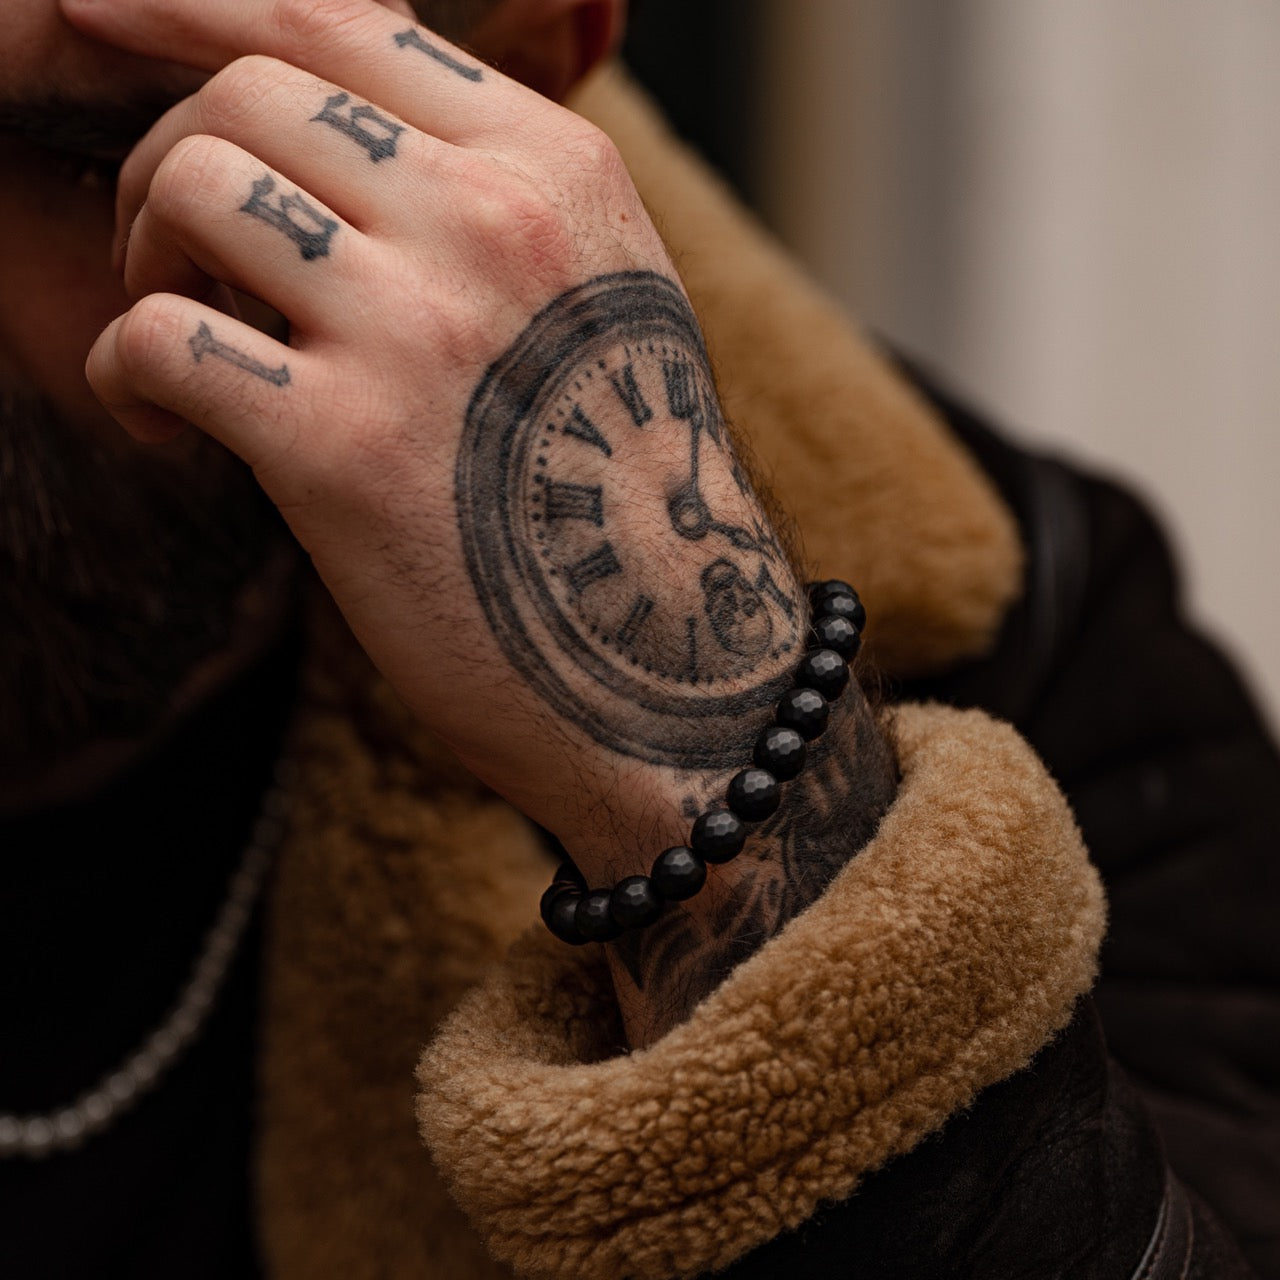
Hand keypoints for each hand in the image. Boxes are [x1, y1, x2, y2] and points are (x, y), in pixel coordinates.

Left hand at [70, 0, 799, 852]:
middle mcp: (493, 222)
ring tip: (184, 341)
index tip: (104, 12)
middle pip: (247, 90)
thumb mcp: (600, 302)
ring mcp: (419, 329)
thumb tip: (338, 131)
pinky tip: (163, 428)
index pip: (344, 19)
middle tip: (180, 263)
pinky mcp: (344, 448)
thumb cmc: (619, 495)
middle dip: (170, 160)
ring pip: (190, 184)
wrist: (667, 661)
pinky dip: (123, 375)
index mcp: (558, 171)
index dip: (202, 7)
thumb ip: (495, 198)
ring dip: (143, 256)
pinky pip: (154, 337)